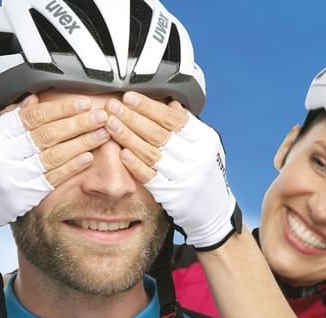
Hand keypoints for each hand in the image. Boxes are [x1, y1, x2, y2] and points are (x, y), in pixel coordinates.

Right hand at [0, 94, 109, 238]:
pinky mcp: (24, 196)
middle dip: (78, 123)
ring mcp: (14, 176)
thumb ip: (11, 118)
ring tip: (102, 133)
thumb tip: (35, 100)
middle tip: (101, 115)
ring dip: (82, 142)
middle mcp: (3, 154)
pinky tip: (88, 156)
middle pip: (48, 134)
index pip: (33, 116)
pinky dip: (72, 166)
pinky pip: (53, 178)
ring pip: (54, 155)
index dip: (61, 108)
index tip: (82, 102)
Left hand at [105, 92, 240, 248]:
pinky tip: (121, 152)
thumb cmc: (207, 174)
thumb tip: (170, 104)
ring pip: (151, 153)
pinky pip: (149, 176)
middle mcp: (196, 158)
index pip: (174, 119)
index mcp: (205, 140)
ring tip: (111, 124)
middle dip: (133, 118)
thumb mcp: (207, 146)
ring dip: (128, 137)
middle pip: (159, 134)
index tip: (130, 97)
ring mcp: (183, 177)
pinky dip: (135, 164)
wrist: (214, 212)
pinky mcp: (171, 195)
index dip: (150, 107)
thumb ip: (188, 126)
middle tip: (113, 106)